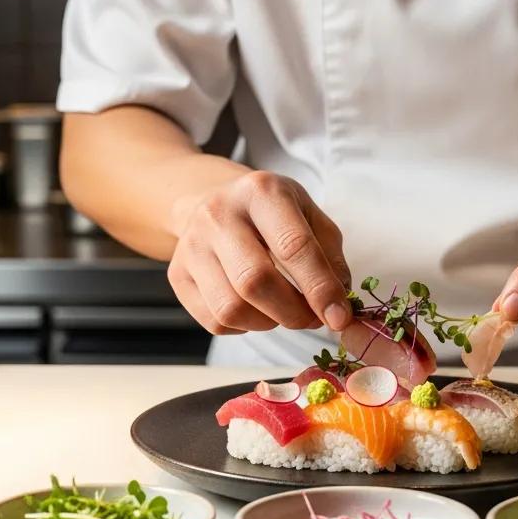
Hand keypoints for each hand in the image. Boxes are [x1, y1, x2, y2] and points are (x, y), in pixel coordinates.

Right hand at [167, 172, 352, 335]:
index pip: (293, 246)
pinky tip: (256, 309)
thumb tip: (339, 305)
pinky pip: (215, 321)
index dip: (320, 288)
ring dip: (269, 323)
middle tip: (312, 318)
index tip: (339, 317)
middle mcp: (219, 214)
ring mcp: (192, 245)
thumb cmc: (270, 213)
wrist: (212, 202)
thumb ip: (330, 256)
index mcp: (261, 192)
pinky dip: (245, 326)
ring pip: (232, 308)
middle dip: (293, 312)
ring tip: (284, 311)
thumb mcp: (309, 215)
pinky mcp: (178, 274)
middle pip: (255, 281)